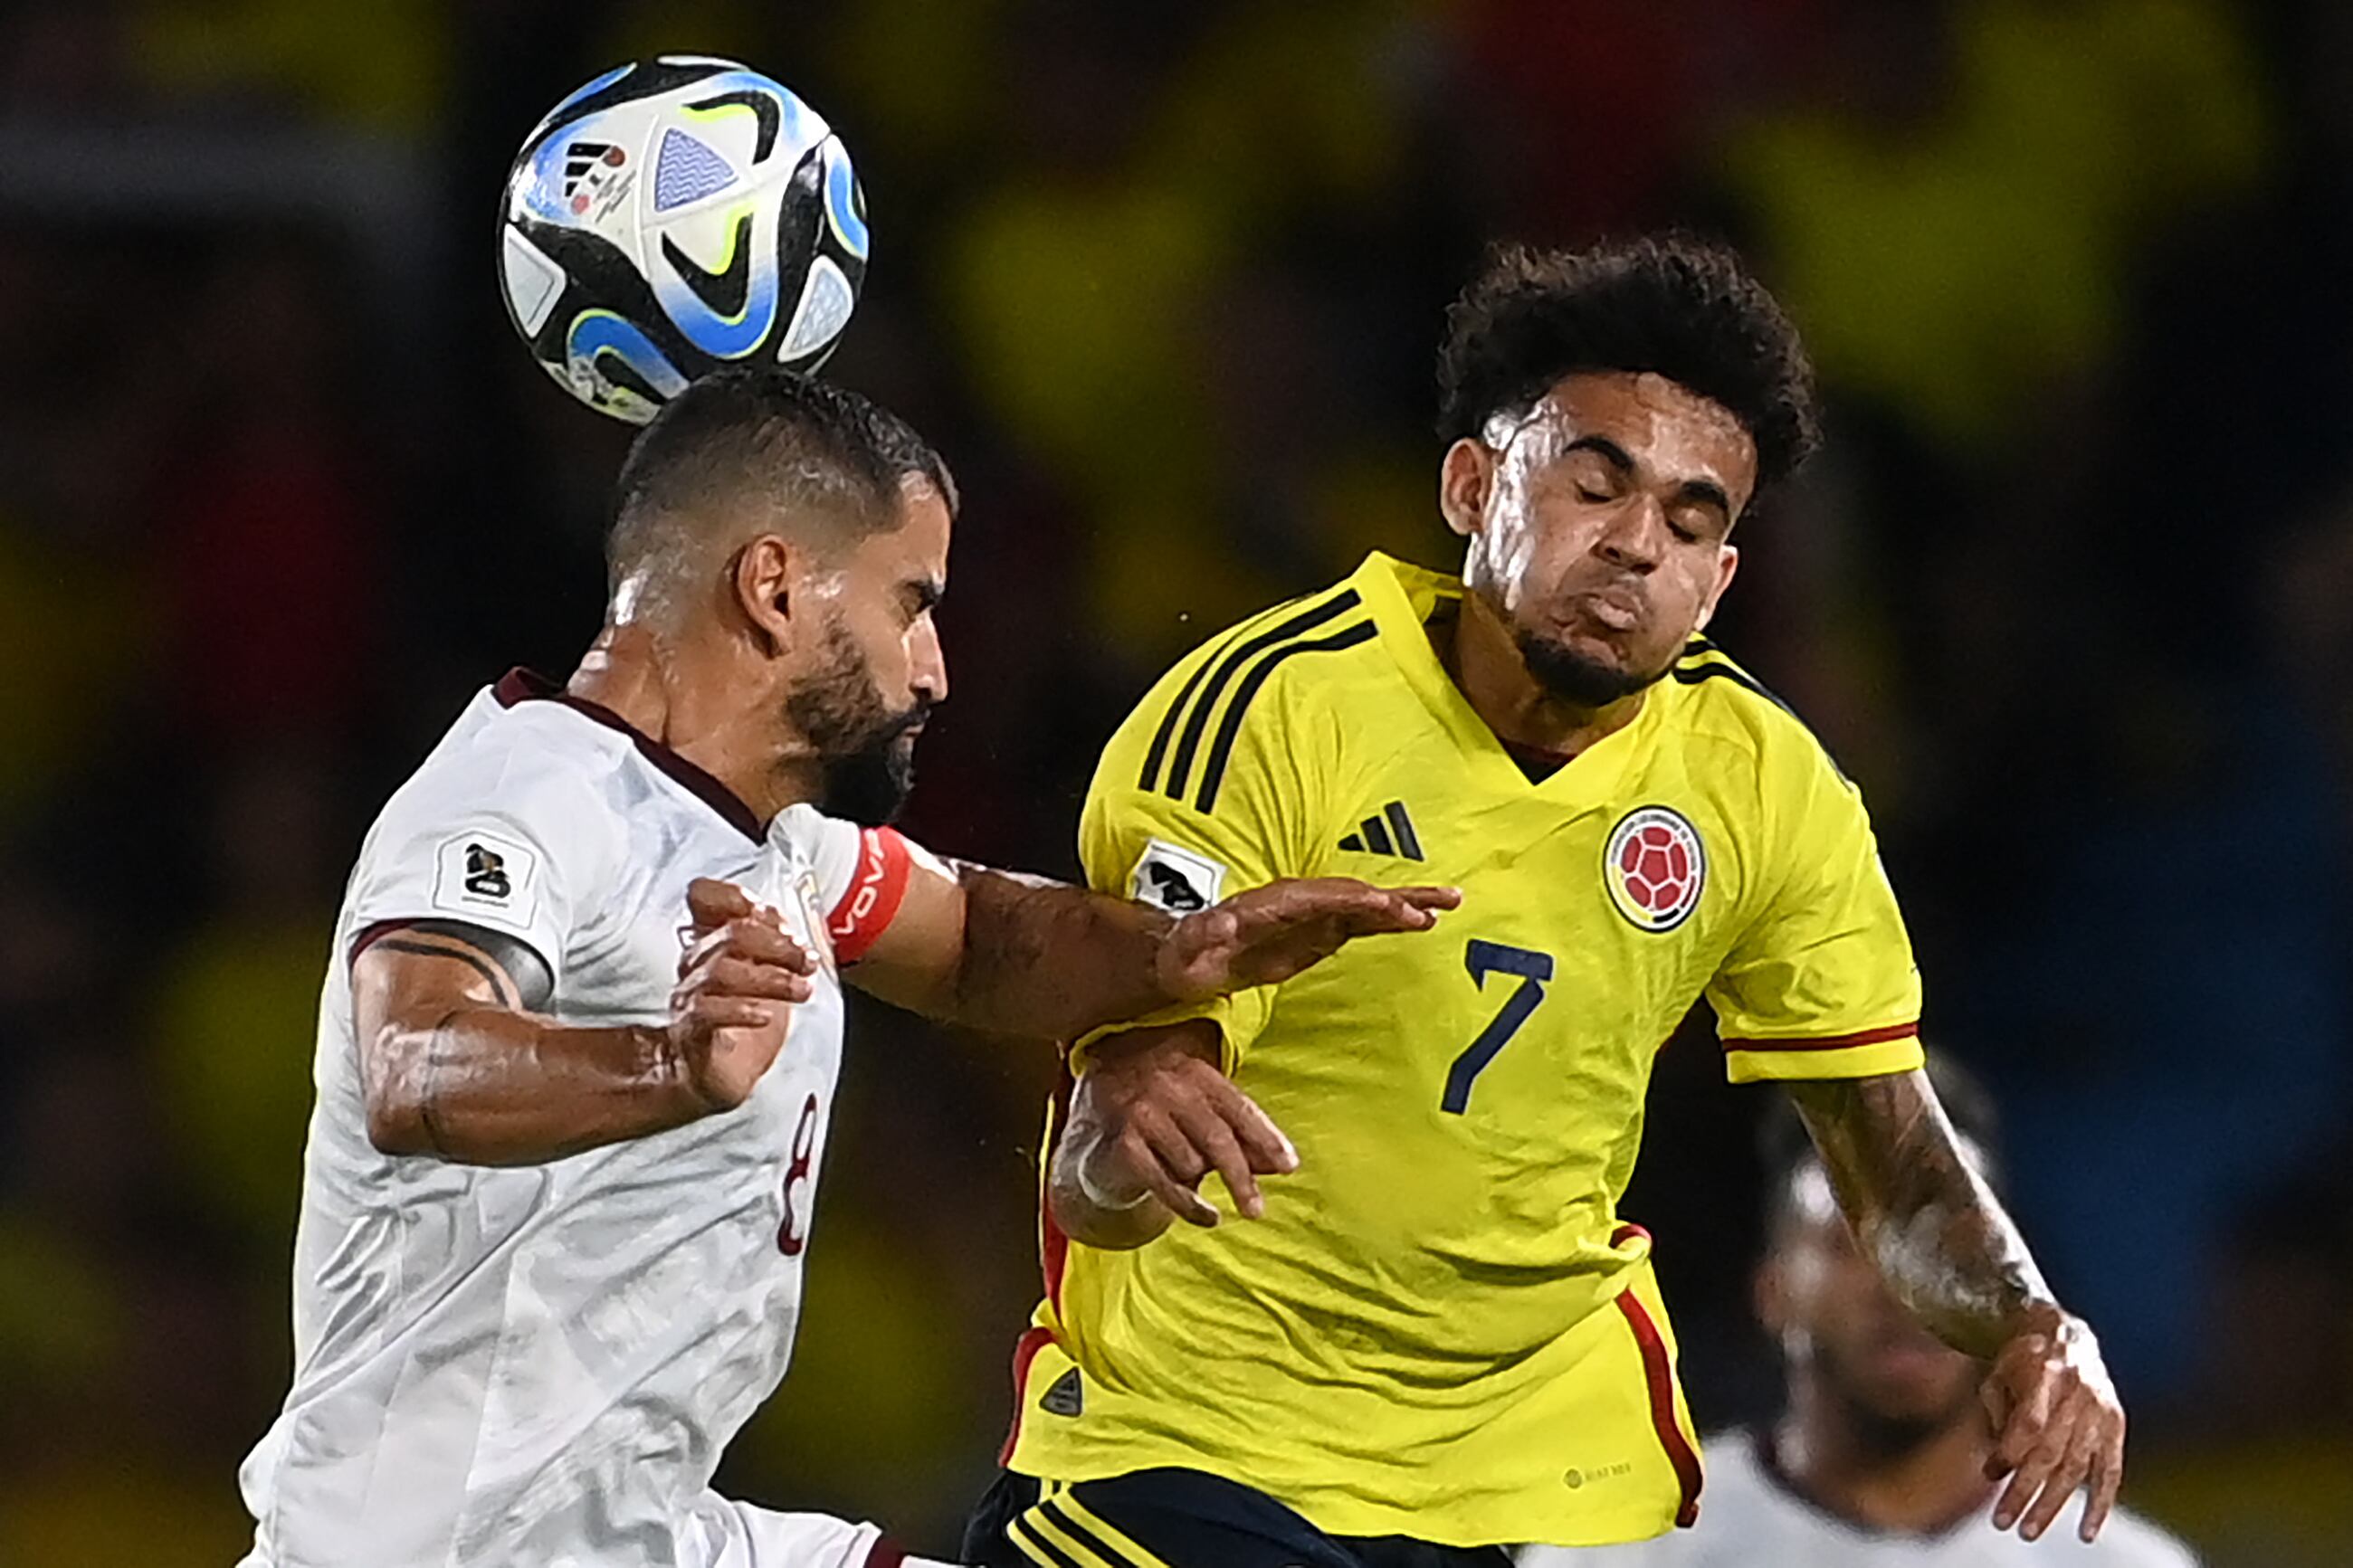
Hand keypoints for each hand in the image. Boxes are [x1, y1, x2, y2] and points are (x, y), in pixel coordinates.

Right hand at [670, 878, 816, 1111]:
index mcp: (713, 940)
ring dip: (771, 979)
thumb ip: (776, 940)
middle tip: (807, 961)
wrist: (718, 1073)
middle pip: (731, 935)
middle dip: (778, 945)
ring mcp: (690, 996)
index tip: (770, 912)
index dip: (733, 896)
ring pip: (722, 972)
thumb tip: (781, 917)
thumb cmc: (744, 1019)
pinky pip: (707, 1012)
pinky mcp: (690, 1031)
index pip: (704, 897)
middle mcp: (696, 963)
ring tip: (801, 990)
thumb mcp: (771, 973)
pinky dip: (740, 1010)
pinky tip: (765, 1016)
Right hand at [1072, 1030, 1295, 1225]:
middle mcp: (1170, 1087)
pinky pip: (1166, 1184)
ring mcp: (1143, 1112)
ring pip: (1191, 1163)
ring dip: (1198, 1181)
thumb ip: (1242, 1136)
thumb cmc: (1166, 1113)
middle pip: (1217, 1139)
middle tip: (1257, 1210)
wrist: (1098, 1108)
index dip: (1267, 1139)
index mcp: (1197, 1072)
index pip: (1239, 1108)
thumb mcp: (1205, 1115)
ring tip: (1191, 1178)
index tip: (1289, 1167)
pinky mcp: (1124, 1143)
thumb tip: (1283, 1165)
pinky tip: (1209, 1217)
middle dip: (1241, 1178)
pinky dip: (1191, 1206)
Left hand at [1157, 878, 1460, 1003]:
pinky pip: (1359, 924)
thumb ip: (1204, 935)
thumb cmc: (1183, 956)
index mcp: (1271, 904)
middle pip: (1353, 894)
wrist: (1181, 959)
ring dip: (1403, 904)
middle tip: (1438, 904)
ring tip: (1447, 905)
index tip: (1389, 908)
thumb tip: (1223, 923)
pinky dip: (1389, 922)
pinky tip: (1419, 922)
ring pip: (1363, 905)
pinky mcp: (1314, 934)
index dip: (1357, 901)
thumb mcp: (1186, 950)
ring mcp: (1308, 917)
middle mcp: (1296, 903)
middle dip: (1395, 899)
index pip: (1322, 898)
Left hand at [1982, 1308, 2125, 1541]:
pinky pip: (2111, 1472)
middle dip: (2026, 1491)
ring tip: (2029, 1530)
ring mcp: (2100, 1411)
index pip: (2029, 1423)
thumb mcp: (1998, 1372)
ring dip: (2053, 1504)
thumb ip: (1997, 1414)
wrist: (2064, 1333)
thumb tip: (1997, 1467)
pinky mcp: (2115, 1425)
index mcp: (2044, 1373)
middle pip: (2051, 1453)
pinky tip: (2087, 1531)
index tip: (1989, 1473)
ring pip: (2077, 1468)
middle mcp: (2077, 1393)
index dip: (2009, 1452)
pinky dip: (2100, 1504)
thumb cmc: (2021, 1359)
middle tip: (2005, 1521)